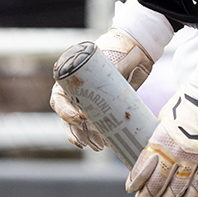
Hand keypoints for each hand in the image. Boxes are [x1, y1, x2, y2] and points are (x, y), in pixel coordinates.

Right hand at [49, 4, 171, 149]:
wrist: (137, 49)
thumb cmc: (122, 50)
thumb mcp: (115, 58)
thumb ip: (116, 67)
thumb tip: (119, 75)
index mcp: (71, 79)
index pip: (59, 99)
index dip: (66, 111)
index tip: (80, 117)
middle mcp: (76, 92)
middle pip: (67, 116)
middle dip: (75, 131)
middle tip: (85, 142)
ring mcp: (89, 101)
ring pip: (81, 124)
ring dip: (87, 138)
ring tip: (98, 147)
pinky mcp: (104, 107)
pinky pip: (98, 125)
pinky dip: (101, 135)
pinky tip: (107, 145)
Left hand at [126, 32, 197, 196]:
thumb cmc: (192, 97)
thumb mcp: (167, 114)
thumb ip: (162, 133)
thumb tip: (157, 146)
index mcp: (159, 139)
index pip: (142, 168)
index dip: (135, 182)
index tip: (132, 189)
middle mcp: (174, 152)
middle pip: (157, 183)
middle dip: (148, 196)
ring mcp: (194, 158)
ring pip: (177, 189)